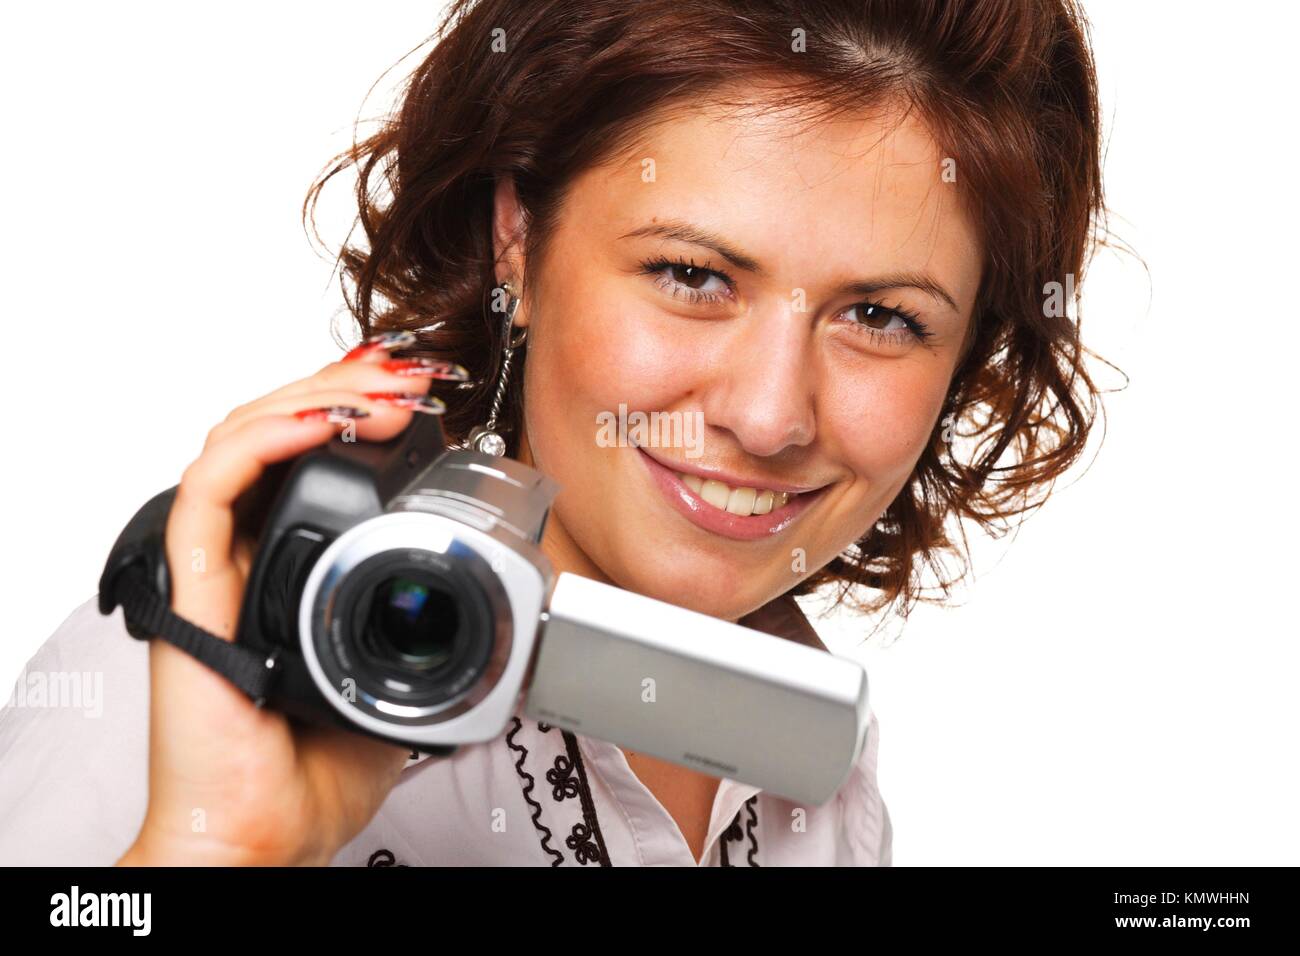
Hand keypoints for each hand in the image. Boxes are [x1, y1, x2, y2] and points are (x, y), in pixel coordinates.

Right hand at [117, 335, 465, 865]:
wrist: (266, 834)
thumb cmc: (314, 766)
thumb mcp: (396, 674)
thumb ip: (418, 629)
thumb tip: (481, 598)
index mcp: (290, 565)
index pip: (308, 459)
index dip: (353, 410)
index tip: (414, 393)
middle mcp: (249, 555)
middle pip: (277, 434)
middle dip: (342, 387)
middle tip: (404, 373)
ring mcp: (218, 569)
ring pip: (239, 444)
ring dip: (309, 400)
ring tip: (375, 390)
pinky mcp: (193, 592)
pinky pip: (208, 495)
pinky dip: (257, 446)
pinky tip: (311, 427)